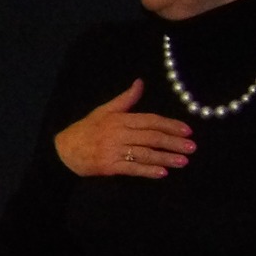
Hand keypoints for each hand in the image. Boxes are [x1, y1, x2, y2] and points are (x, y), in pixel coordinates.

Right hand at [53, 79, 192, 178]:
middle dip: (173, 142)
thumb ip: (125, 99)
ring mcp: (113, 151)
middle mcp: (117, 134)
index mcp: (118, 119)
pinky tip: (162, 173)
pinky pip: (132, 168)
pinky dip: (148, 171)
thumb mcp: (104, 110)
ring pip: (145, 153)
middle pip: (151, 137)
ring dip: (165, 158)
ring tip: (183, 161)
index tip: (187, 130)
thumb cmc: (86, 130)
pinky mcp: (109, 166)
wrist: (64, 151)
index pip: (149, 120)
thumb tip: (140, 83)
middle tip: (192, 147)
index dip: (170, 125)